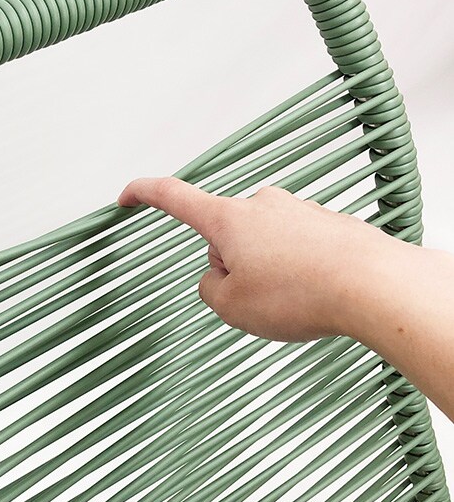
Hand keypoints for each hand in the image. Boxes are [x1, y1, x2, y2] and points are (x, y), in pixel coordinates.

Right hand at [116, 177, 395, 342]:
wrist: (374, 286)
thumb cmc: (304, 293)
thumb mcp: (232, 307)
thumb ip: (210, 290)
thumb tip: (221, 277)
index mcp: (228, 219)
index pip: (173, 197)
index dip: (144, 194)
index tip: (127, 195)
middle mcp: (262, 206)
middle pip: (224, 236)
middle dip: (229, 266)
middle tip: (254, 298)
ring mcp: (297, 212)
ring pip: (261, 246)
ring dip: (265, 271)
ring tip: (292, 298)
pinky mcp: (326, 225)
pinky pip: (295, 250)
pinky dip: (296, 271)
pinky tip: (315, 292)